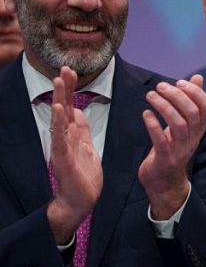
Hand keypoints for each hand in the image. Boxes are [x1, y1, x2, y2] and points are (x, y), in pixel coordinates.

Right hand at [46, 66, 102, 243]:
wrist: (81, 199)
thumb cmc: (83, 175)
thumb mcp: (87, 146)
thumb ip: (81, 129)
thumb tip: (77, 111)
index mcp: (73, 133)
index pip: (71, 106)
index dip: (71, 89)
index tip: (71, 71)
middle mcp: (65, 136)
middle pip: (64, 107)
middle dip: (65, 87)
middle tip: (65, 67)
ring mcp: (62, 145)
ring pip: (60, 118)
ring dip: (60, 98)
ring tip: (58, 81)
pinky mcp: (63, 156)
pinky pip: (60, 136)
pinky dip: (59, 122)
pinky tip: (59, 108)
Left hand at [138, 74, 205, 218]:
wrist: (164, 183)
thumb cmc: (172, 149)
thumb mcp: (183, 125)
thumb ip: (191, 101)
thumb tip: (198, 78)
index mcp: (198, 130)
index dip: (195, 92)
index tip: (179, 82)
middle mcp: (192, 139)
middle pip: (192, 113)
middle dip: (176, 96)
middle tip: (160, 86)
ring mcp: (180, 150)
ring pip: (178, 124)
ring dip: (163, 106)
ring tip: (150, 95)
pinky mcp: (165, 159)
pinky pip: (161, 141)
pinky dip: (153, 125)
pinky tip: (145, 114)